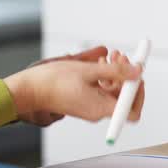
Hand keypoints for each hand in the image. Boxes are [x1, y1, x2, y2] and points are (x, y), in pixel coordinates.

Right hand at [4, 55, 143, 123]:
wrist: (28, 89)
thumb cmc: (52, 82)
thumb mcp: (88, 71)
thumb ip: (116, 71)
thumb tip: (138, 72)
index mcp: (100, 108)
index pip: (132, 110)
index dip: (138, 92)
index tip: (137, 73)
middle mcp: (97, 111)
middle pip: (123, 97)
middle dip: (127, 75)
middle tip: (122, 56)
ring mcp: (90, 107)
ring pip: (112, 91)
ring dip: (116, 72)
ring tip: (111, 55)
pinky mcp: (83, 101)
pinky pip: (100, 90)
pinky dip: (104, 76)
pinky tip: (100, 63)